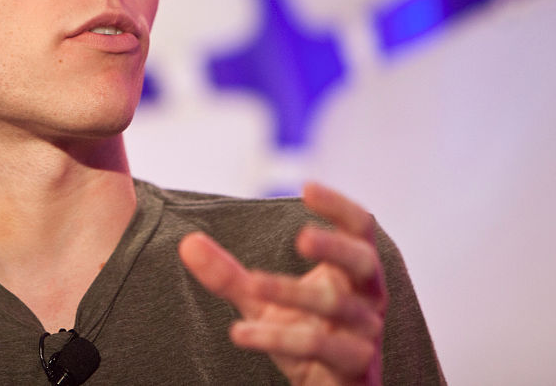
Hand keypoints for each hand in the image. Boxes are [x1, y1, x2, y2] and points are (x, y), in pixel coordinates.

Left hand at [178, 182, 385, 384]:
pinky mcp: (355, 371)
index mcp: (353, 271)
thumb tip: (188, 243)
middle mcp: (367, 299)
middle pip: (365, 262)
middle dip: (335, 247)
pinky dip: (278, 337)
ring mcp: (365, 336)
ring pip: (337, 306)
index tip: (306, 187)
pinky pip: (320, 348)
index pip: (360, 228)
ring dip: (293, 291)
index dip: (339, 206)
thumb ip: (228, 274)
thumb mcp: (262, 302)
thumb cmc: (302, 334)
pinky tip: (240, 332)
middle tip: (301, 237)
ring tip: (253, 283)